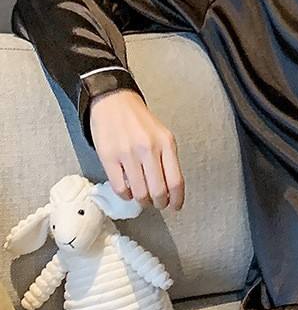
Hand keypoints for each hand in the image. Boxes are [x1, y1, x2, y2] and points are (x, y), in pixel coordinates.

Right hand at [89, 89, 185, 211]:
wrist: (114, 102)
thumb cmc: (140, 121)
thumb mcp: (162, 135)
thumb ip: (168, 159)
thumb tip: (171, 189)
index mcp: (166, 144)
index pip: (176, 181)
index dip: (177, 199)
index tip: (175, 206)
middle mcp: (148, 149)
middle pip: (158, 190)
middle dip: (159, 203)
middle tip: (158, 204)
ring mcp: (127, 154)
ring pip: (139, 192)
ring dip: (143, 201)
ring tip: (143, 199)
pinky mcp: (108, 158)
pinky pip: (120, 188)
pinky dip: (126, 196)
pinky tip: (129, 192)